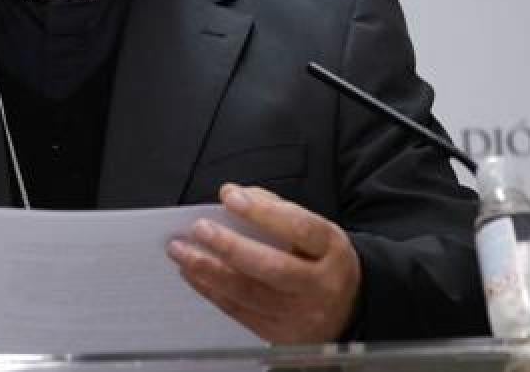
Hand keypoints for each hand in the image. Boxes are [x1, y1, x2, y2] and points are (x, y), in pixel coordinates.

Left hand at [166, 183, 361, 343]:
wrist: (348, 308)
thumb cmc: (320, 259)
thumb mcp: (314, 230)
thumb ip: (276, 209)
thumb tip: (233, 195)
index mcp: (331, 249)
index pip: (299, 228)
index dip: (262, 212)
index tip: (229, 197)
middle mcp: (320, 285)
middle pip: (272, 267)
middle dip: (230, 247)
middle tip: (199, 229)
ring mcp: (301, 314)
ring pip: (249, 293)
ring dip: (208, 270)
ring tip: (181, 251)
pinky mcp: (280, 334)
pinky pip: (240, 311)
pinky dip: (211, 291)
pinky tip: (192, 273)